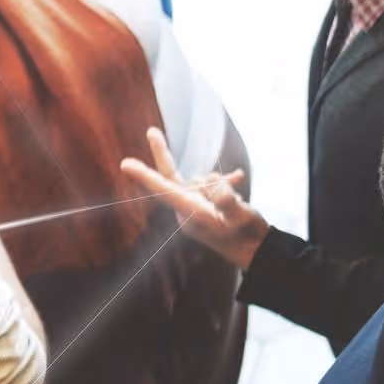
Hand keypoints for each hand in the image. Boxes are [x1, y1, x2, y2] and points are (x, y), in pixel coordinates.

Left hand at [120, 127, 264, 270]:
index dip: (146, 176)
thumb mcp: (243, 217)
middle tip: (152, 131)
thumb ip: (226, 200)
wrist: (258, 252)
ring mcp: (195, 209)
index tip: (125, 164)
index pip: (166, 190)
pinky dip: (222, 182)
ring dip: (217, 179)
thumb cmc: (250, 236)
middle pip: (172, 178)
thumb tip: (210, 182)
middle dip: (164, 155)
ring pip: (199, 181)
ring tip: (238, 181)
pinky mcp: (203, 208)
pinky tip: (238, 176)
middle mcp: (188, 211)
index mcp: (193, 214)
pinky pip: (208, 187)